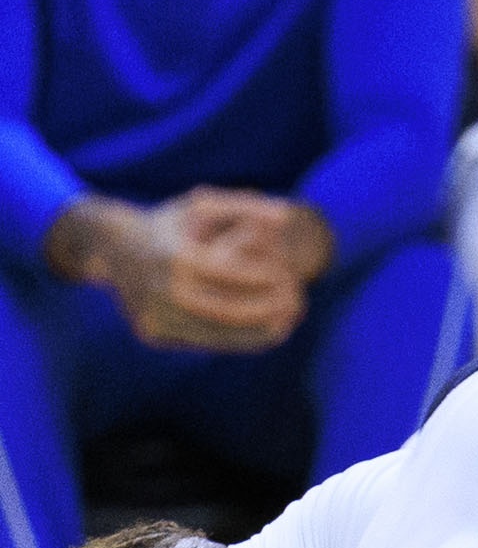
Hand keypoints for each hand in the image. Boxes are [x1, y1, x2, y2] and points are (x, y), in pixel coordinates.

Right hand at [60, 191, 312, 350]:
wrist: (112, 249)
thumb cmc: (167, 222)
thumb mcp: (200, 205)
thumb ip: (245, 207)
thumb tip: (287, 215)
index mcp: (174, 257)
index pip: (230, 274)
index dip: (263, 278)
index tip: (291, 279)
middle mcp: (160, 290)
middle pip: (225, 310)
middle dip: (264, 311)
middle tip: (296, 307)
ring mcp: (152, 315)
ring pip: (214, 333)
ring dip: (253, 333)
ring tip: (285, 325)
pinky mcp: (151, 333)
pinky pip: (199, 341)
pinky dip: (231, 340)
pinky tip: (258, 334)